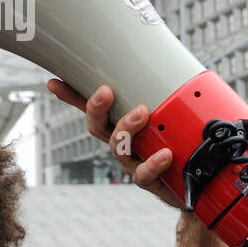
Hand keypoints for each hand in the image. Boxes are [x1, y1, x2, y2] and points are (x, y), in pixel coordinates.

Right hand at [46, 79, 184, 210]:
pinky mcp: (147, 179)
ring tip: (143, 113)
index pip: (92, 109)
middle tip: (106, 91)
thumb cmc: (177, 143)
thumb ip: (166, 95)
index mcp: (120, 125)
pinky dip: (153, 163)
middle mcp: (120, 143)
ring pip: (117, 147)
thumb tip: (171, 66)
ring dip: (126, 128)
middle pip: (97, 127)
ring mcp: (131, 162)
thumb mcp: (170, 115)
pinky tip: (165, 154)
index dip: (71, 97)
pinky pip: (143, 174)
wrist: (193, 179)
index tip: (54, 82)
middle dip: (96, 108)